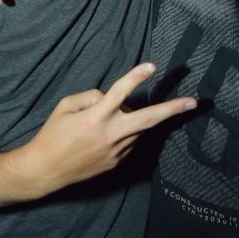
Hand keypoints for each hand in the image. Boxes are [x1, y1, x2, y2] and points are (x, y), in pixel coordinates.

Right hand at [20, 63, 196, 197]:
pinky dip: (124, 133)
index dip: (136, 77)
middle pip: (148, 119)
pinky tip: (102, 138)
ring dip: (131, 120)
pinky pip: (129, 141)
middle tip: (194, 102)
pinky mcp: (117, 163)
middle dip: (173, 109)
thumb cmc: (52, 134)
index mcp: (95, 117)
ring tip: (101, 126)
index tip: (151, 65)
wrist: (44, 171)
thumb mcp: (66, 106)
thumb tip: (111, 98)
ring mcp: (116, 151)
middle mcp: (110, 135)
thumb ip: (91, 96)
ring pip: (137, 128)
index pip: (119, 92)